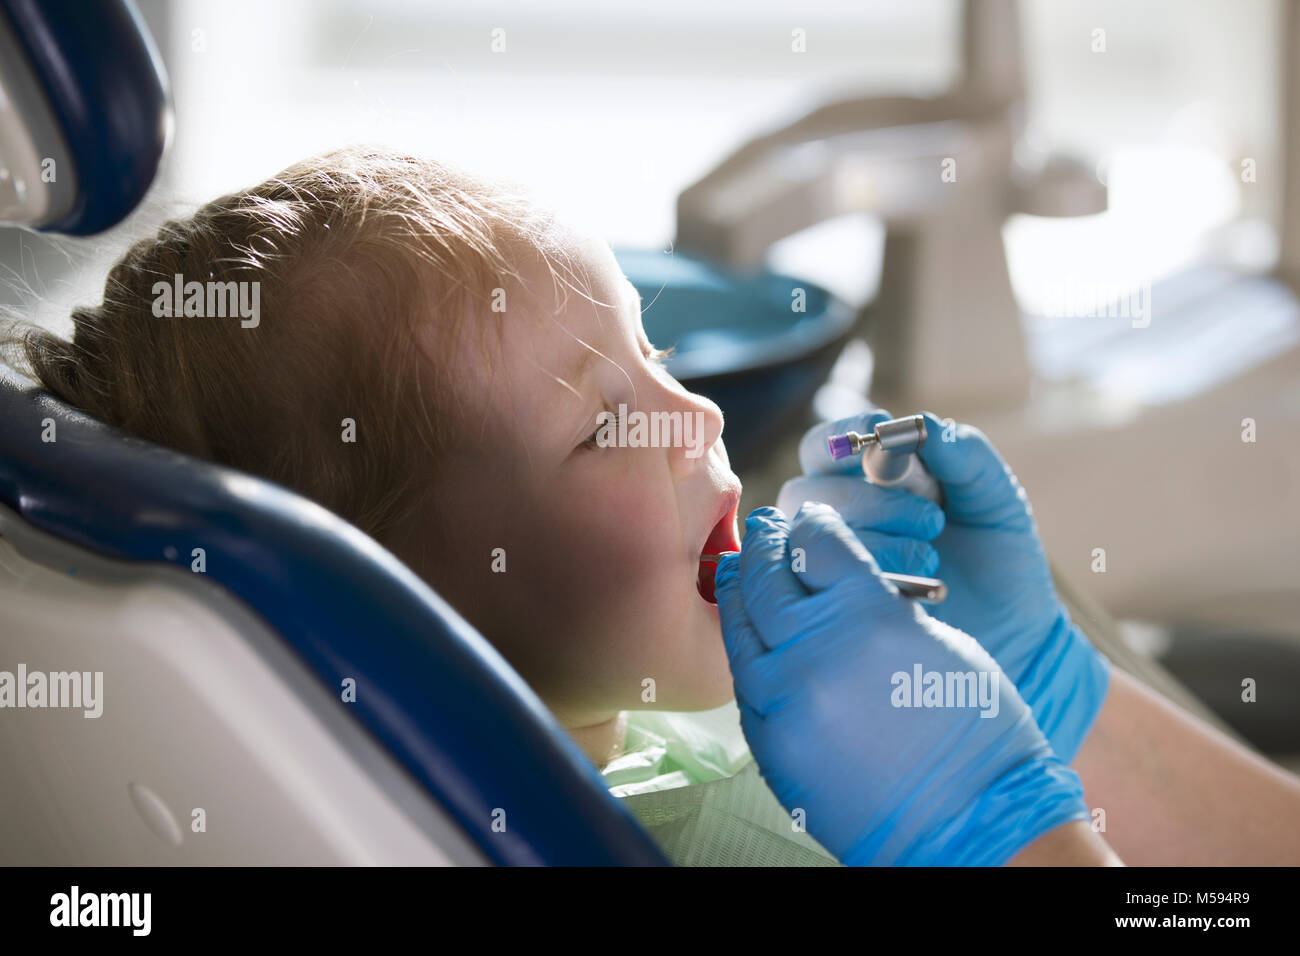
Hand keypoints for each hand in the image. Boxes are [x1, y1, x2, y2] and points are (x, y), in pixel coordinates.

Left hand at [714, 503, 1088, 865]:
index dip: (810, 525)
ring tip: (744, 577)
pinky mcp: (771, 748)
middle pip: (766, 580)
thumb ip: (879, 607)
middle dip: (763, 548)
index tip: (808, 521)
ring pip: (741, 634)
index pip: (815, 544)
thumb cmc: (977, 734)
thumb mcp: (940, 642)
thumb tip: (837, 586)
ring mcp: (784, 704)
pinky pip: (747, 689)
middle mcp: (813, 654)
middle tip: (763, 532)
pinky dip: (749, 658)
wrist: (974, 828)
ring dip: (742, 598)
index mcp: (867, 615)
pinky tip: (755, 645)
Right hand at [783, 409, 1108, 762]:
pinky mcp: (831, 606)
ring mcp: (825, 564)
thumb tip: (923, 425)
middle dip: (870, 500)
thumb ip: (966, 454)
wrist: (1015, 631)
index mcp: (863, 479)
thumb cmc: (998, 556)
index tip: (883, 435)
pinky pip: (821, 584)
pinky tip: (911, 587)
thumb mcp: (995, 497)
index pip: (824, 445)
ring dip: (870, 539)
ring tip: (928, 557)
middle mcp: (833, 518)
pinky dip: (866, 578)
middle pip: (809, 491)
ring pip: (810, 538)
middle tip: (931, 519)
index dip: (846, 435)